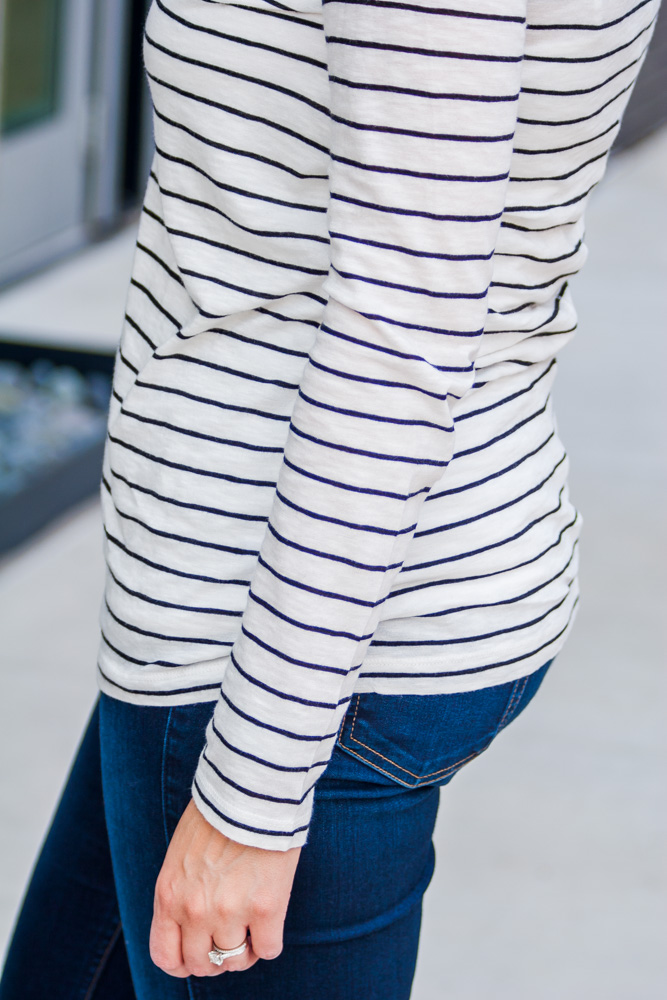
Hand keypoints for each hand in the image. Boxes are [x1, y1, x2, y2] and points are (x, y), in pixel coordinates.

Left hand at [150, 798, 301, 977]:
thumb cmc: (217, 814)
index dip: (183, 962)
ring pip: (236, 961)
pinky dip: (269, 941)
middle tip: (231, 937)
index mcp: (169, 895)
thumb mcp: (181, 855)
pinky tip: (270, 919)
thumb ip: (181, 892)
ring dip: (245, 949)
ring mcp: (230, 912)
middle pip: (202, 964)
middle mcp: (194, 910)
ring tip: (252, 926)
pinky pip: (268, 949)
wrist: (249, 787)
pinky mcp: (266, 907)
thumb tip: (192, 924)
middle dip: (216, 956)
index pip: (166, 956)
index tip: (199, 953)